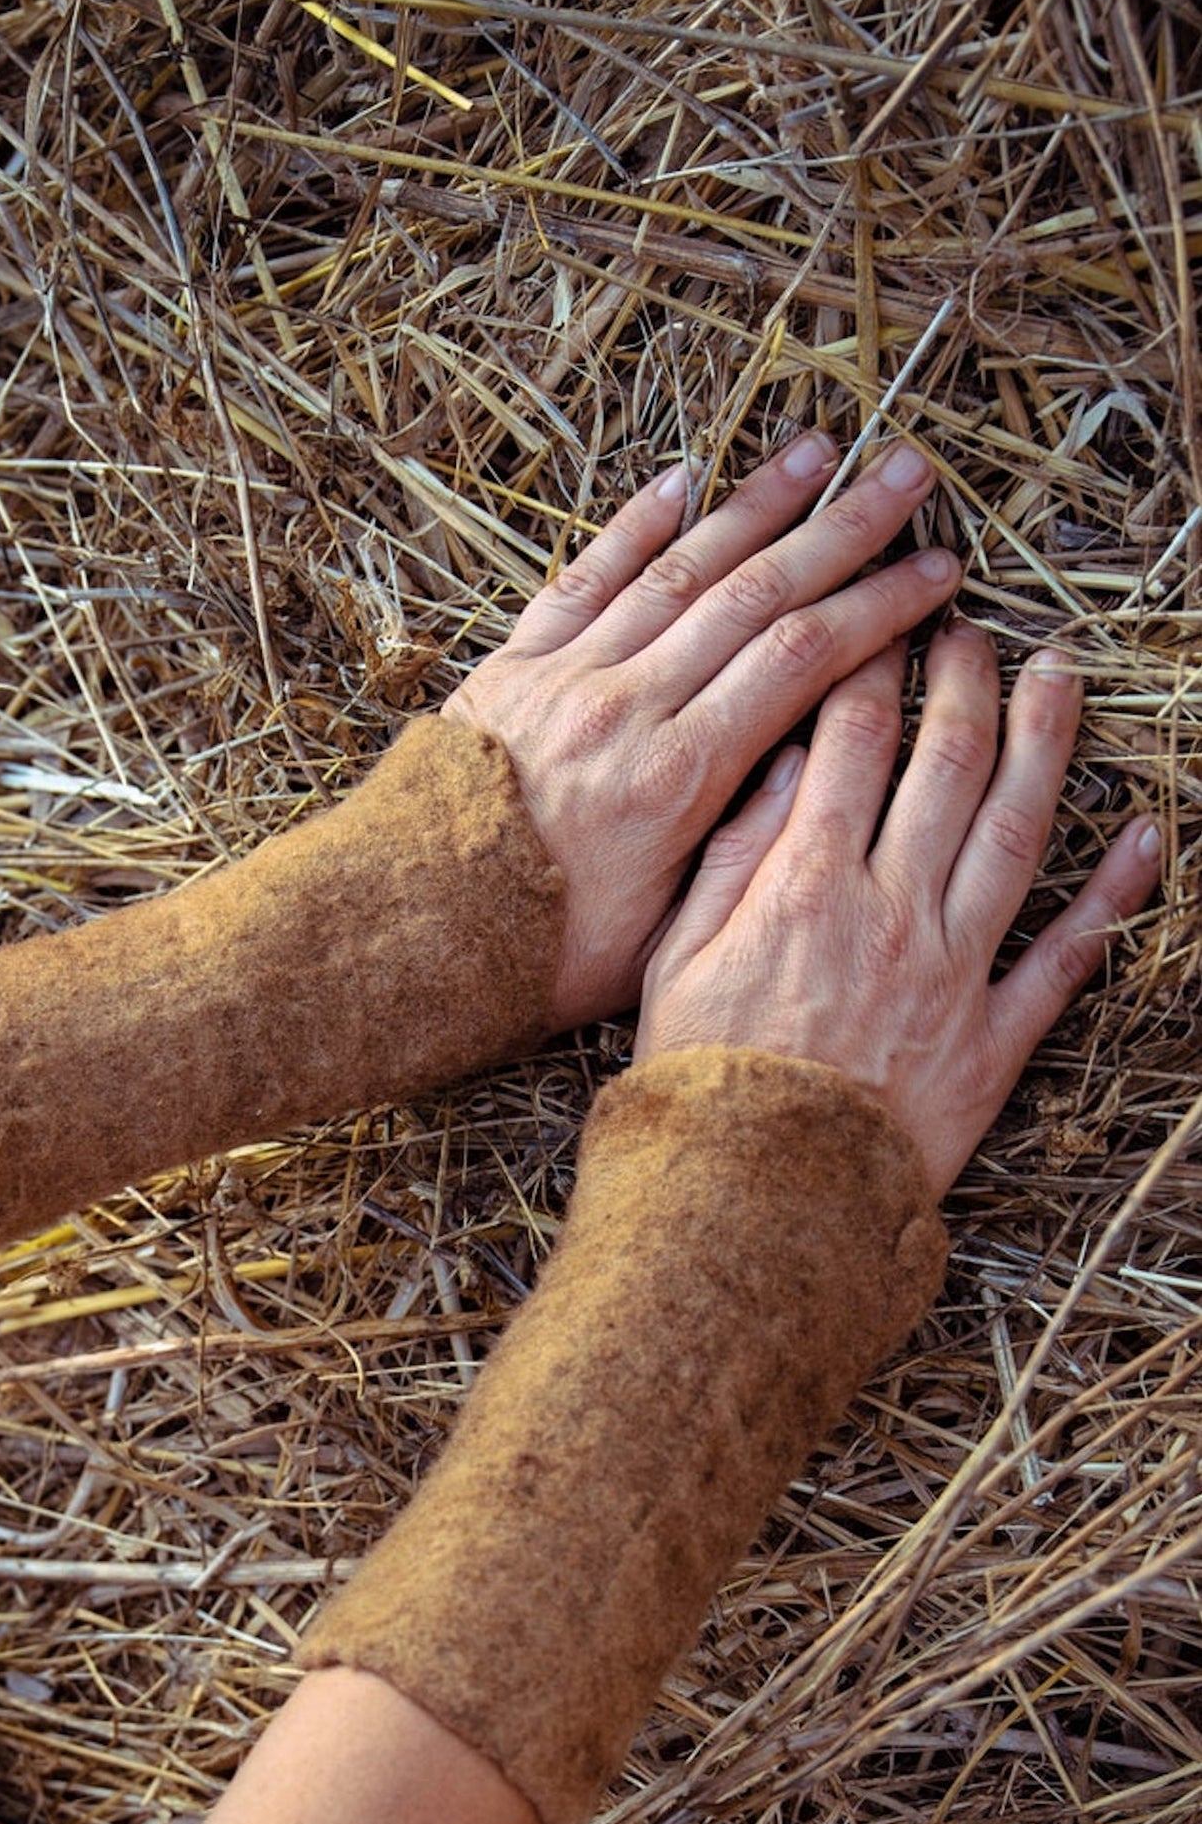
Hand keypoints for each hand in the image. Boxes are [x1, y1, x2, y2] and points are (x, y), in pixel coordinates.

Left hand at [442, 435, 961, 1028]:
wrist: (407, 932)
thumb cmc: (538, 954)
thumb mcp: (662, 934)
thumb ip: (739, 853)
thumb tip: (806, 775)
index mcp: (679, 776)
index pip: (803, 661)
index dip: (880, 609)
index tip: (939, 573)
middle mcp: (629, 705)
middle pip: (758, 592)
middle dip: (844, 528)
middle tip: (909, 472)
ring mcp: (569, 674)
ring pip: (679, 567)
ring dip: (754, 503)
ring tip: (818, 448)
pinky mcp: (515, 665)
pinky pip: (585, 577)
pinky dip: (635, 525)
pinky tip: (681, 479)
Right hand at [634, 625, 1160, 1193]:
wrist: (758, 1203)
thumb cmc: (701, 1085)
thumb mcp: (677, 961)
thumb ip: (731, 857)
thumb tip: (778, 764)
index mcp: (806, 885)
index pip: (852, 741)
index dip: (872, 666)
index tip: (883, 620)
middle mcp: (893, 911)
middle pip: (945, 766)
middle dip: (963, 681)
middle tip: (971, 628)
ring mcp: (955, 972)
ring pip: (1015, 834)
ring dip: (1044, 746)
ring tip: (1060, 679)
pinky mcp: (996, 1038)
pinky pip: (1067, 956)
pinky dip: (1113, 895)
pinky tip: (1146, 834)